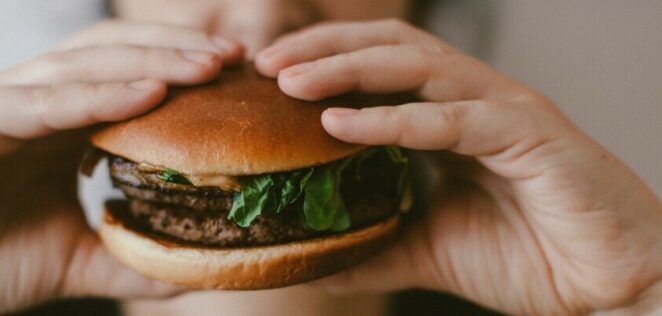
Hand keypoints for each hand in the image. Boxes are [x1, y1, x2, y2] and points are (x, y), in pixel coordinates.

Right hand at [0, 20, 242, 314]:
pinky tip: (149, 94)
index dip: (183, 71)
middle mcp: (32, 100)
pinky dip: (98, 95)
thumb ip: (134, 257)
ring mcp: (0, 102)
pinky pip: (43, 101)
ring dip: (152, 61)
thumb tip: (196, 266)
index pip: (130, 77)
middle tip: (238, 58)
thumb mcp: (80, 260)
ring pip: (86, 67)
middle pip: (116, 57)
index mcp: (57, 122)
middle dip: (179, 52)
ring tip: (210, 65)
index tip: (240, 78)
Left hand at [256, 19, 661, 314]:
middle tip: (265, 64)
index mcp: (449, 116)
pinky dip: (394, 119)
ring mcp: (502, 110)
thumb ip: (374, 245)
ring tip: (290, 81)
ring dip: (347, 67)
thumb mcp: (428, 248)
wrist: (608, 285)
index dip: (321, 61)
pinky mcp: (529, 134)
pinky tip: (342, 123)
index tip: (265, 78)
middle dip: (323, 47)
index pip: (377, 65)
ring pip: (416, 65)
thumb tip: (313, 259)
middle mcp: (473, 99)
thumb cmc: (530, 256)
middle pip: (389, 46)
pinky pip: (452, 117)